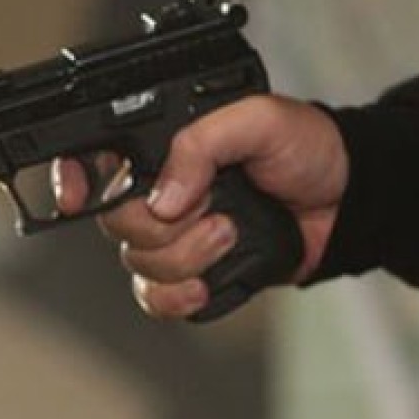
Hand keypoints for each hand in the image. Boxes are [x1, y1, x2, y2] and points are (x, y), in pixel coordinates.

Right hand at [58, 95, 349, 318]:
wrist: (349, 201)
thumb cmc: (308, 149)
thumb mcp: (260, 119)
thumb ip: (203, 144)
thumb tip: (163, 198)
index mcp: (159, 148)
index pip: (90, 158)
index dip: (69, 178)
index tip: (75, 199)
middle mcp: (156, 193)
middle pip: (113, 223)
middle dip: (163, 226)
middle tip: (214, 211)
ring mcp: (172, 238)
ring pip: (136, 263)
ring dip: (184, 258)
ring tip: (230, 235)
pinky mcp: (191, 275)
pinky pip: (154, 299)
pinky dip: (175, 298)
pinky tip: (203, 285)